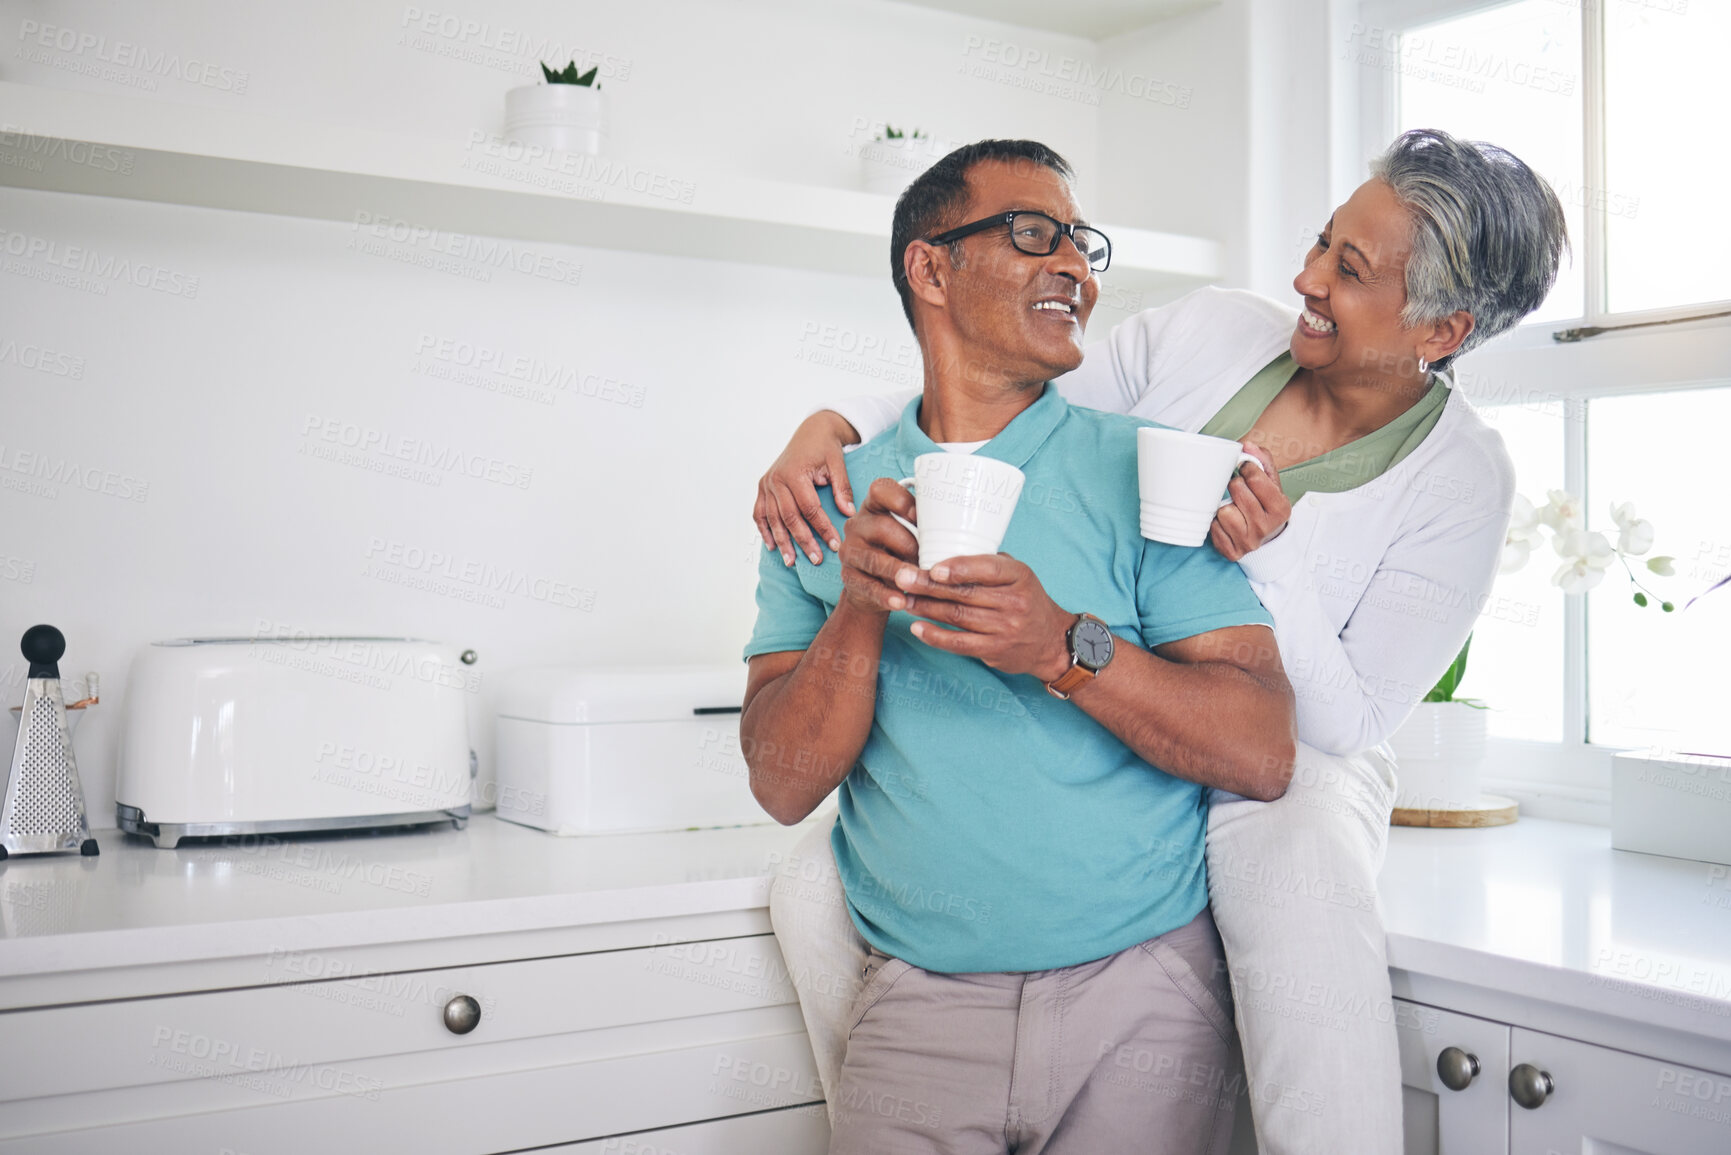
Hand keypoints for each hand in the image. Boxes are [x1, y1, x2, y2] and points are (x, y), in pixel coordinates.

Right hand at [754, 411, 860, 566]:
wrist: (811, 431)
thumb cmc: (825, 447)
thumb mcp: (837, 464)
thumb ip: (842, 488)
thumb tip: (848, 514)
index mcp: (794, 473)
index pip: (810, 508)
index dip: (823, 528)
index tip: (835, 545)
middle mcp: (776, 479)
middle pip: (789, 517)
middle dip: (803, 541)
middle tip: (816, 559)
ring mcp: (767, 484)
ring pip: (773, 519)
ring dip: (782, 542)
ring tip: (792, 561)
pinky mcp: (762, 487)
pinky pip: (759, 512)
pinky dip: (764, 530)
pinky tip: (773, 546)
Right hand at [837, 478, 920, 615]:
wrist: (875, 587)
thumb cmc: (901, 553)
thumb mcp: (910, 534)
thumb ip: (925, 527)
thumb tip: (964, 528)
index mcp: (875, 506)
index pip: (880, 489)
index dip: (900, 500)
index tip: (920, 517)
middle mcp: (858, 524)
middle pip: (881, 527)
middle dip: (908, 544)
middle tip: (929, 559)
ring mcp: (850, 551)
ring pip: (873, 558)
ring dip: (897, 570)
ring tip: (916, 581)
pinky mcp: (849, 577)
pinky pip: (867, 586)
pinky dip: (886, 595)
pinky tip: (901, 601)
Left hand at [891, 553, 1074, 681]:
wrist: (1050, 641)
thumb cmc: (1025, 600)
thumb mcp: (1017, 575)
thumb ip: (987, 564)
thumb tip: (943, 552)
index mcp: (1019, 576)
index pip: (988, 568)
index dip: (959, 568)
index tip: (933, 567)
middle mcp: (1014, 602)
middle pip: (965, 593)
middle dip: (929, 585)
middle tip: (902, 577)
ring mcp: (1005, 628)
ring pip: (958, 616)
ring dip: (926, 607)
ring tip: (903, 598)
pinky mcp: (995, 650)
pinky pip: (959, 643)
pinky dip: (935, 636)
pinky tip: (916, 627)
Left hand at [1210, 441, 1289, 561]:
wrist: (1268, 541)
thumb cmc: (1266, 507)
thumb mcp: (1272, 483)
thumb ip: (1263, 461)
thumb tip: (1248, 445)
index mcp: (1280, 508)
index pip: (1255, 478)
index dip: (1247, 469)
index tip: (1245, 470)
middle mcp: (1265, 527)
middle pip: (1237, 491)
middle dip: (1236, 485)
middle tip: (1239, 489)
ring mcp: (1248, 542)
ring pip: (1223, 511)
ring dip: (1225, 506)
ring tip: (1234, 508)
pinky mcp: (1232, 552)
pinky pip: (1213, 528)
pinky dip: (1217, 523)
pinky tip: (1226, 522)